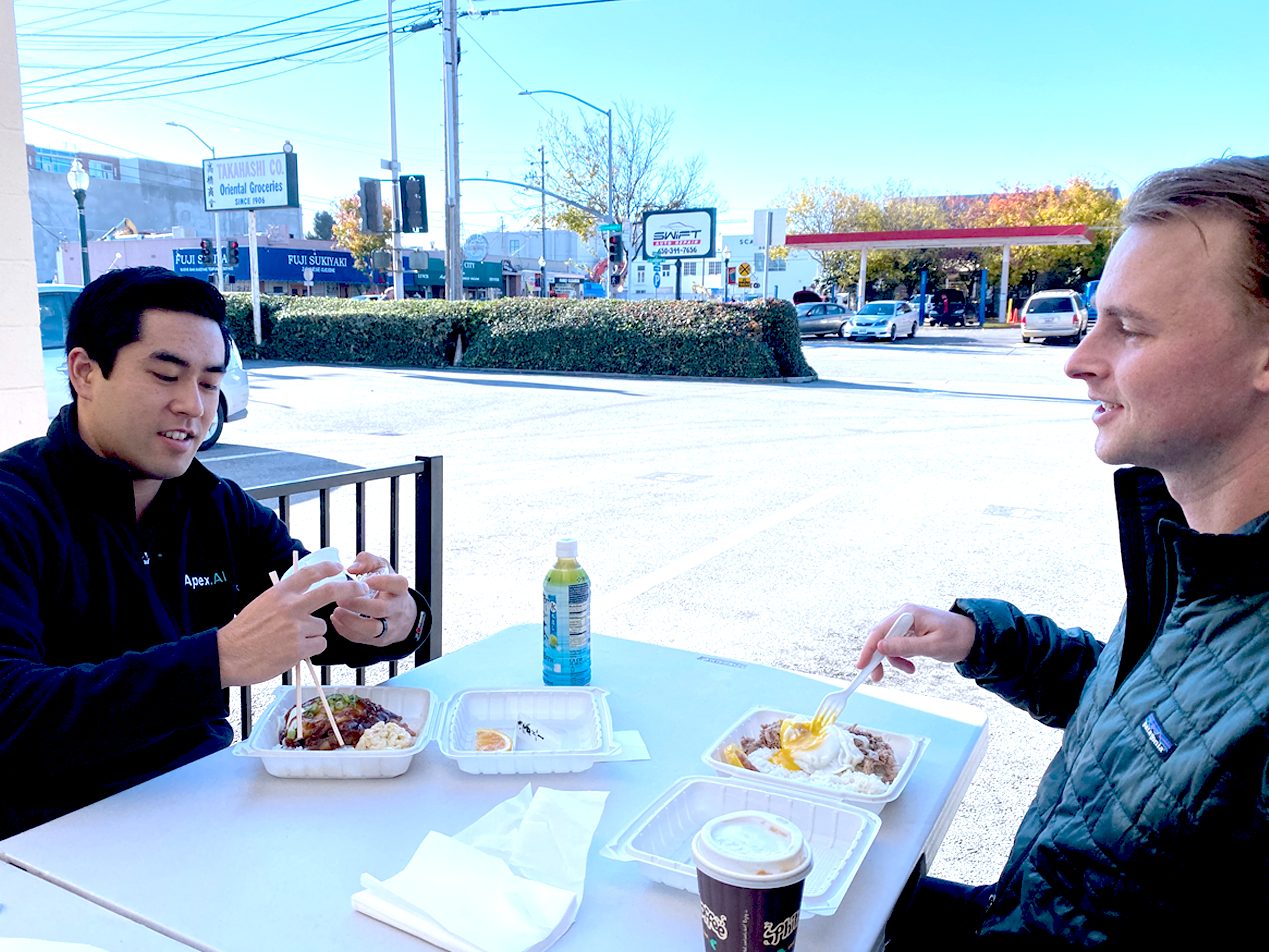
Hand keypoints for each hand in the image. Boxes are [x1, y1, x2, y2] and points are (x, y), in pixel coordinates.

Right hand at [217, 563, 371, 686]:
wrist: (228, 655)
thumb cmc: (244, 631)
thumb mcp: (262, 604)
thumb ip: (285, 598)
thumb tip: (306, 594)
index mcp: (280, 593)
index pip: (309, 574)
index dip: (327, 569)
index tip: (339, 568)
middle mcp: (290, 607)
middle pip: (329, 592)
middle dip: (350, 590)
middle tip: (361, 589)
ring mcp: (296, 628)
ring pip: (322, 627)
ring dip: (313, 635)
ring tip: (290, 641)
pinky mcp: (298, 648)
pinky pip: (319, 645)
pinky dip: (310, 649)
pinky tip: (292, 652)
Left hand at [329, 551, 415, 645]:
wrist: (402, 615)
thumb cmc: (387, 587)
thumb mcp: (382, 568)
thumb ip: (367, 561)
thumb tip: (351, 568)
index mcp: (399, 589)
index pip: (397, 584)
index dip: (380, 582)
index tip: (363, 580)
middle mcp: (397, 609)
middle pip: (381, 609)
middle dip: (358, 604)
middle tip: (340, 598)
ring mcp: (390, 626)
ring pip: (372, 629)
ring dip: (351, 621)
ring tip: (336, 612)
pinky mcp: (379, 640)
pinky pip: (362, 638)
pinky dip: (346, 630)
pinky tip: (336, 619)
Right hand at [856, 603, 976, 681]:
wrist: (974, 637)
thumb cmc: (958, 638)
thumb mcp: (932, 646)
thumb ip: (905, 646)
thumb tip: (880, 647)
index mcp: (908, 613)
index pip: (880, 631)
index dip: (868, 649)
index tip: (861, 666)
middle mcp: (904, 615)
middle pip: (880, 637)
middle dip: (878, 658)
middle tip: (877, 677)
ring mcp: (907, 623)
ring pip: (888, 644)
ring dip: (893, 660)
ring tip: (909, 670)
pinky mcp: (910, 631)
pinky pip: (897, 646)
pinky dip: (901, 658)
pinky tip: (912, 666)